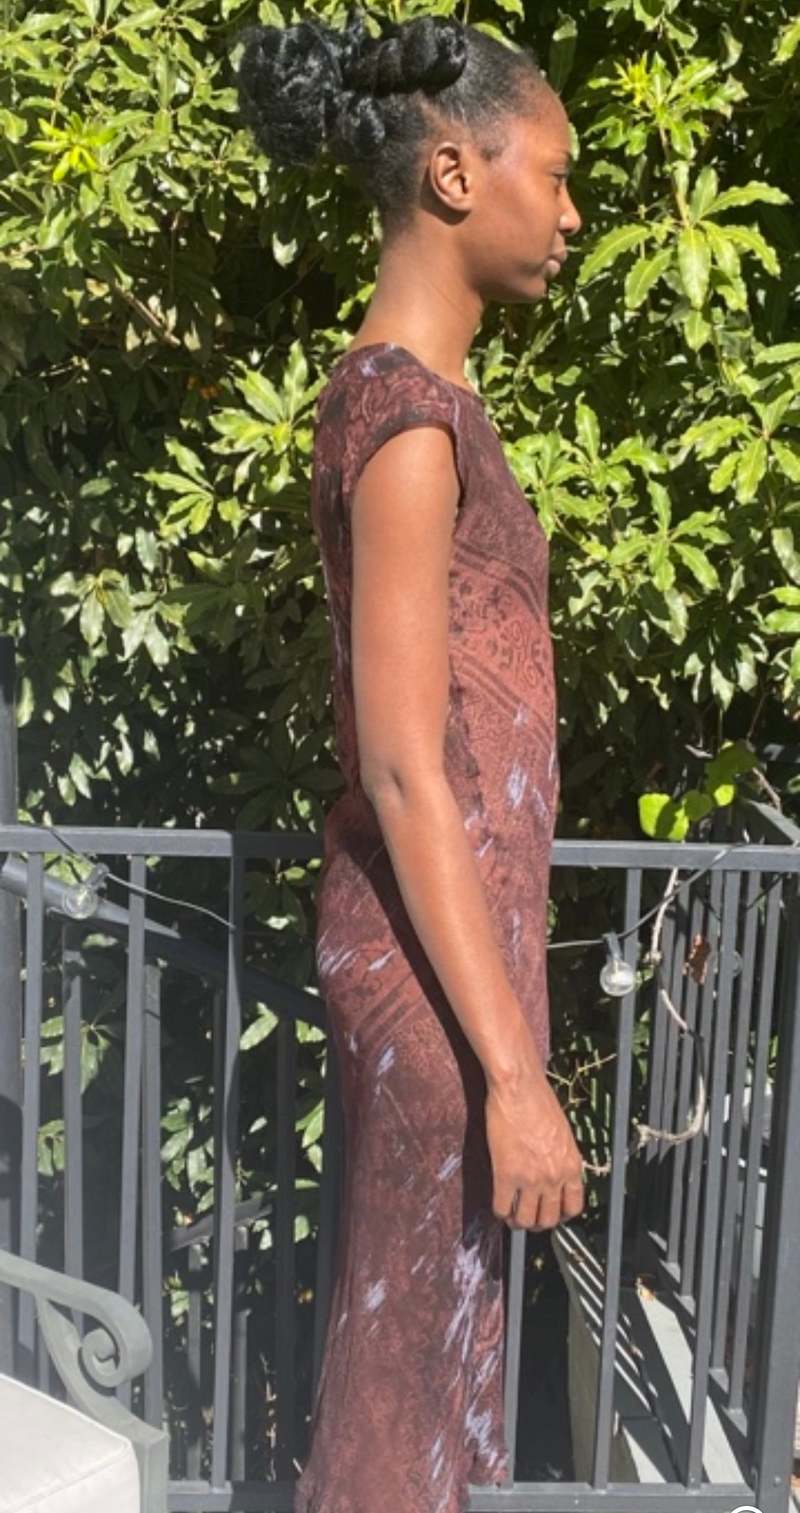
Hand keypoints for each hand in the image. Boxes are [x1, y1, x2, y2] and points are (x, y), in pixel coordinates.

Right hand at [484, 1050, 584, 1230]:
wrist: (519, 1087)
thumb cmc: (539, 1101)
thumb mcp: (563, 1133)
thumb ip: (561, 1158)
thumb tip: (553, 1172)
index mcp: (571, 1165)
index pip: (573, 1207)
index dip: (561, 1216)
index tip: (551, 1213)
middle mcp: (554, 1177)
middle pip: (549, 1220)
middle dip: (538, 1222)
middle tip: (529, 1216)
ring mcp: (530, 1179)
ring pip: (525, 1220)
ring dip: (518, 1221)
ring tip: (511, 1215)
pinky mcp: (505, 1174)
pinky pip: (502, 1207)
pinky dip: (499, 1211)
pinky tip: (498, 1205)